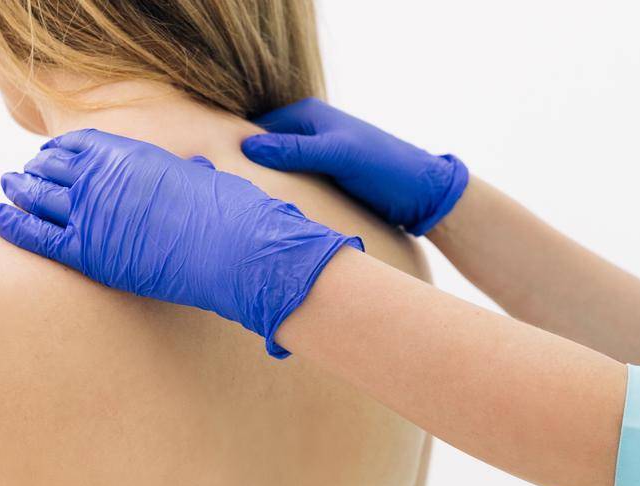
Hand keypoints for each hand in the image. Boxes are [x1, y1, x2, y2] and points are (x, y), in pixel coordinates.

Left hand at [0, 129, 362, 357]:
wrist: (242, 251)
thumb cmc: (237, 220)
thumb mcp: (211, 182)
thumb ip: (192, 175)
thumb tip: (200, 171)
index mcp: (135, 156)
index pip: (84, 145)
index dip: (64, 150)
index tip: (56, 156)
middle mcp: (107, 176)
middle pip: (55, 166)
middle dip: (38, 168)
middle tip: (26, 174)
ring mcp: (93, 212)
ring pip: (37, 194)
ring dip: (18, 188)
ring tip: (7, 188)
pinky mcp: (88, 250)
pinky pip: (34, 232)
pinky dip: (8, 221)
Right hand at [242, 99, 467, 236]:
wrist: (423, 194)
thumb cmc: (385, 167)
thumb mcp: (339, 154)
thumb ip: (297, 150)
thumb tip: (248, 147)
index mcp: (309, 115)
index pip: (259, 129)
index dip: (238, 148)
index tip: (217, 170)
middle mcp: (310, 133)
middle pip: (267, 151)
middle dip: (249, 170)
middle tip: (227, 195)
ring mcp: (318, 158)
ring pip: (280, 172)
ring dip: (267, 187)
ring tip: (244, 208)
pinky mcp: (327, 181)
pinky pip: (296, 187)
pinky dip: (285, 197)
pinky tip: (273, 214)